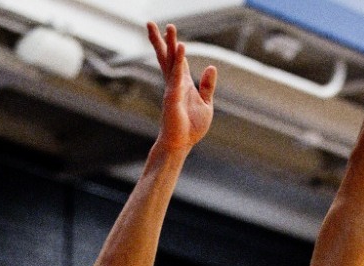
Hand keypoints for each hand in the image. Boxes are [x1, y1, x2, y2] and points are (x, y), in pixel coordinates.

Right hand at [147, 23, 214, 151]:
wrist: (181, 144)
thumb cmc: (191, 127)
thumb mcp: (206, 104)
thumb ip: (208, 85)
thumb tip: (211, 67)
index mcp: (182, 84)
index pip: (176, 60)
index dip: (172, 45)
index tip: (167, 31)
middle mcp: (174, 83)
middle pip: (166, 56)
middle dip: (161, 39)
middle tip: (152, 23)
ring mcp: (172, 88)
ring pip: (170, 61)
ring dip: (170, 43)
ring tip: (168, 27)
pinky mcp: (173, 96)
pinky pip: (177, 75)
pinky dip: (179, 61)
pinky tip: (180, 48)